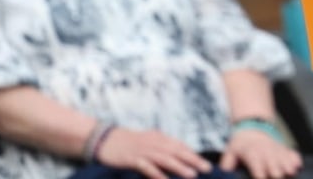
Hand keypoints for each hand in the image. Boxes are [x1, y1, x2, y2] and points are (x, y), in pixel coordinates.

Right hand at [95, 127, 210, 178]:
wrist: (106, 139)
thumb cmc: (129, 143)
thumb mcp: (149, 141)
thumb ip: (162, 146)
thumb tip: (178, 155)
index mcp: (159, 138)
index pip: (180, 146)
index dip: (193, 155)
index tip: (205, 164)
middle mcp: (154, 142)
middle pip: (177, 151)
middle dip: (193, 160)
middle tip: (207, 169)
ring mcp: (143, 150)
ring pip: (165, 159)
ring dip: (179, 167)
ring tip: (192, 175)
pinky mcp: (132, 159)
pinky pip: (147, 167)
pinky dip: (156, 174)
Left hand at [219, 128, 302, 177]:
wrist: (254, 126)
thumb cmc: (240, 144)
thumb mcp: (231, 151)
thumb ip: (227, 163)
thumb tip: (224, 172)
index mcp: (252, 154)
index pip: (257, 167)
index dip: (260, 176)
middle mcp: (266, 152)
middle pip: (274, 166)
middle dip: (276, 175)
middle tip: (276, 177)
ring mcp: (277, 151)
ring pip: (285, 161)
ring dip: (287, 169)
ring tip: (289, 173)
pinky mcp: (284, 150)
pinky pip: (293, 155)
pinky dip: (296, 161)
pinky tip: (297, 167)